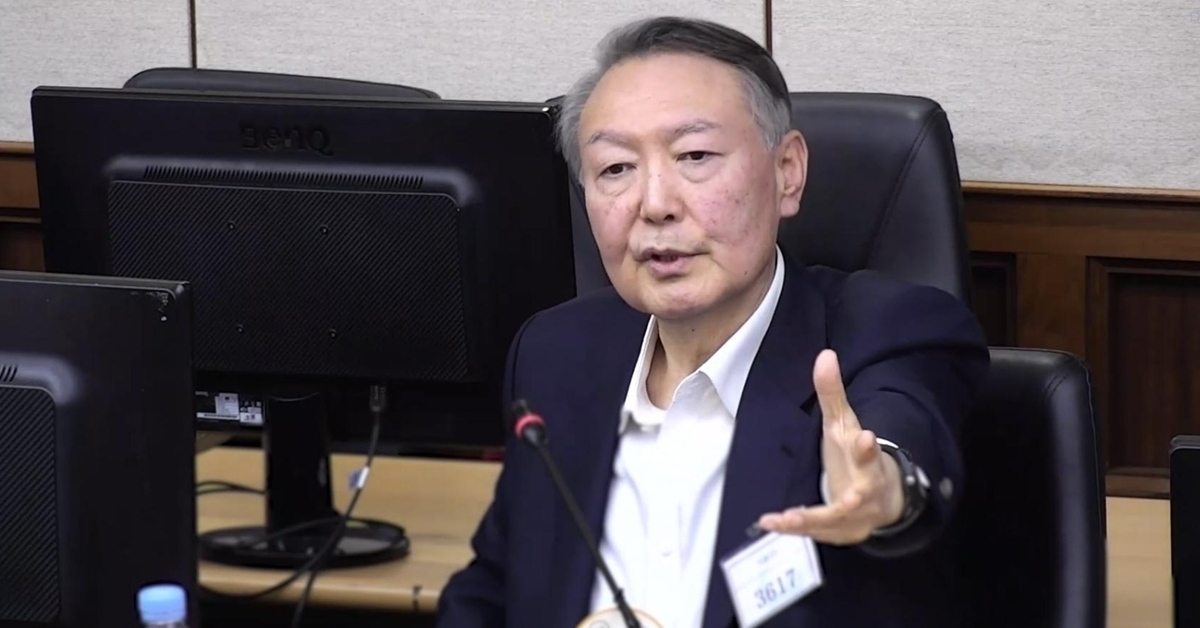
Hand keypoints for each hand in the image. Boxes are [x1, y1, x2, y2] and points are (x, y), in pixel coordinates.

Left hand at [756, 349, 904, 543]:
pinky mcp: (840, 533)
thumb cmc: (855, 457)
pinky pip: (815, 533)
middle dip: (853, 498)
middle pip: (863, 493)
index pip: (869, 453)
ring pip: (835, 520)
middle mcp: (866, 490)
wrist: (879, 500)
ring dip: (811, 520)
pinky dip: (793, 529)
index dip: (867, 447)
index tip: (865, 437)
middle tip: (846, 501)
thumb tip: (825, 354)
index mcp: (868, 461)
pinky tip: (768, 522)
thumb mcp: (843, 424)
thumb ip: (832, 394)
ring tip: (785, 519)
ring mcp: (855, 516)